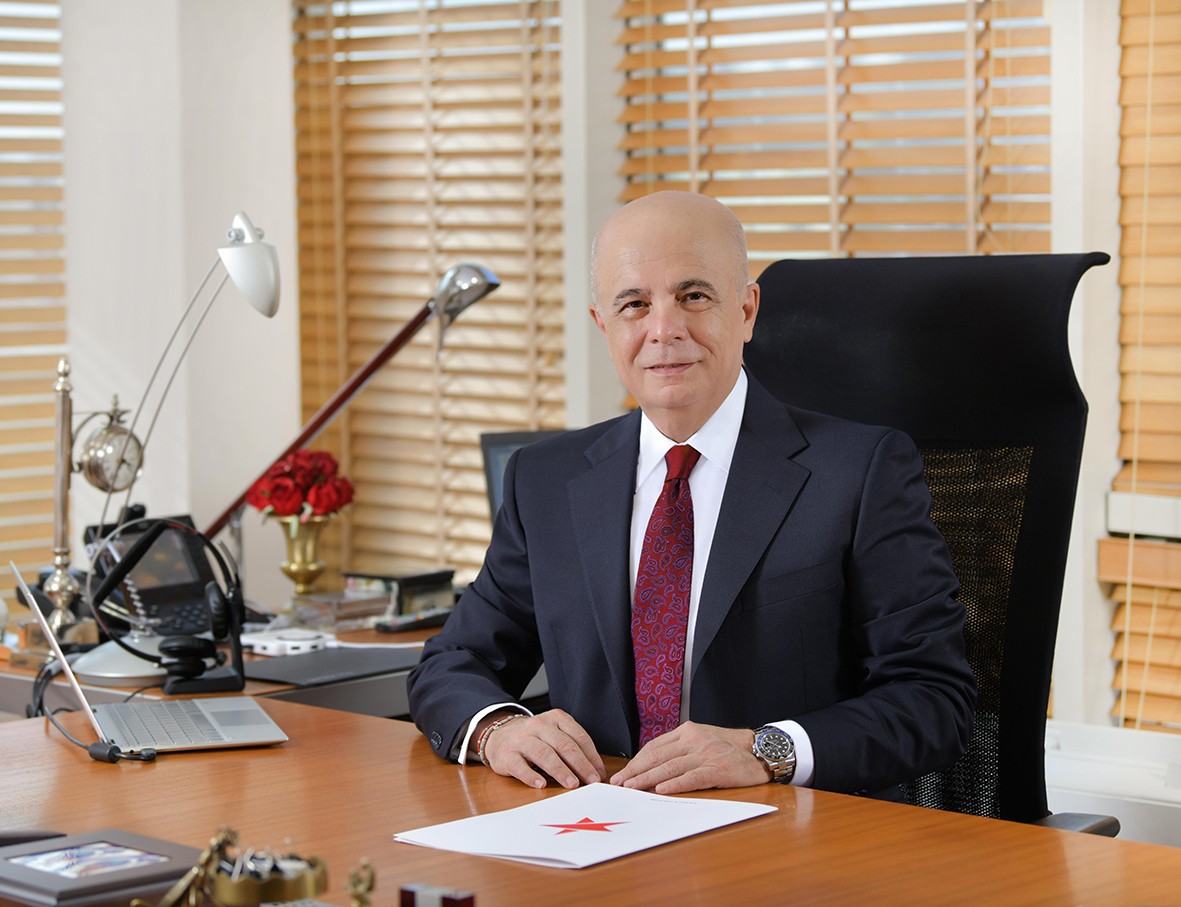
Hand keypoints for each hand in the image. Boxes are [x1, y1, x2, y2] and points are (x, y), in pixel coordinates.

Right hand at [478, 709, 606, 789]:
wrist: (500, 735)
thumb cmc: (535, 739)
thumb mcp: (555, 735)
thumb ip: (573, 748)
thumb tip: (596, 771)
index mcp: (556, 718)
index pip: (578, 737)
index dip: (591, 756)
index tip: (599, 773)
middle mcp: (539, 725)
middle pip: (563, 745)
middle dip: (580, 764)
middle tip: (591, 780)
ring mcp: (522, 739)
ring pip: (544, 753)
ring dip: (560, 770)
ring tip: (572, 784)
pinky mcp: (506, 755)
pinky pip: (519, 766)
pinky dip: (531, 776)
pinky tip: (541, 784)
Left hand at [609, 722, 768, 793]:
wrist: (759, 750)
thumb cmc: (728, 748)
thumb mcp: (701, 740)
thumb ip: (679, 749)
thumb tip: (652, 765)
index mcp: (687, 731)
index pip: (655, 746)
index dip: (637, 761)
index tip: (623, 773)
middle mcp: (694, 740)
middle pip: (658, 756)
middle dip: (636, 771)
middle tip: (620, 783)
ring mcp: (706, 754)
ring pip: (670, 767)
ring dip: (648, 778)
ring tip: (632, 788)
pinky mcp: (717, 769)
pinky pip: (692, 777)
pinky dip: (675, 784)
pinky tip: (661, 789)